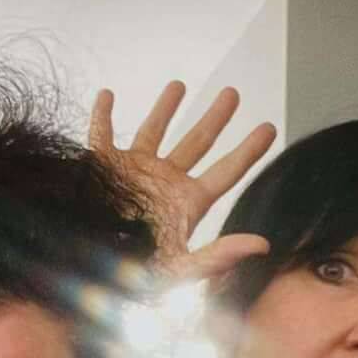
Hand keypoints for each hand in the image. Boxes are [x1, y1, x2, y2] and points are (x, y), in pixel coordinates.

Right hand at [88, 80, 276, 279]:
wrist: (88, 267)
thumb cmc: (132, 273)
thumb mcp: (178, 268)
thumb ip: (218, 256)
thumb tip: (262, 245)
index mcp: (186, 202)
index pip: (226, 171)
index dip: (249, 151)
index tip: (270, 128)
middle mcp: (164, 182)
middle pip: (198, 142)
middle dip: (216, 118)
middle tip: (232, 93)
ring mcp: (134, 172)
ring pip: (154, 131)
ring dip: (166, 107)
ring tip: (179, 84)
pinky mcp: (102, 167)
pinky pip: (102, 135)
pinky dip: (102, 115)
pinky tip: (107, 95)